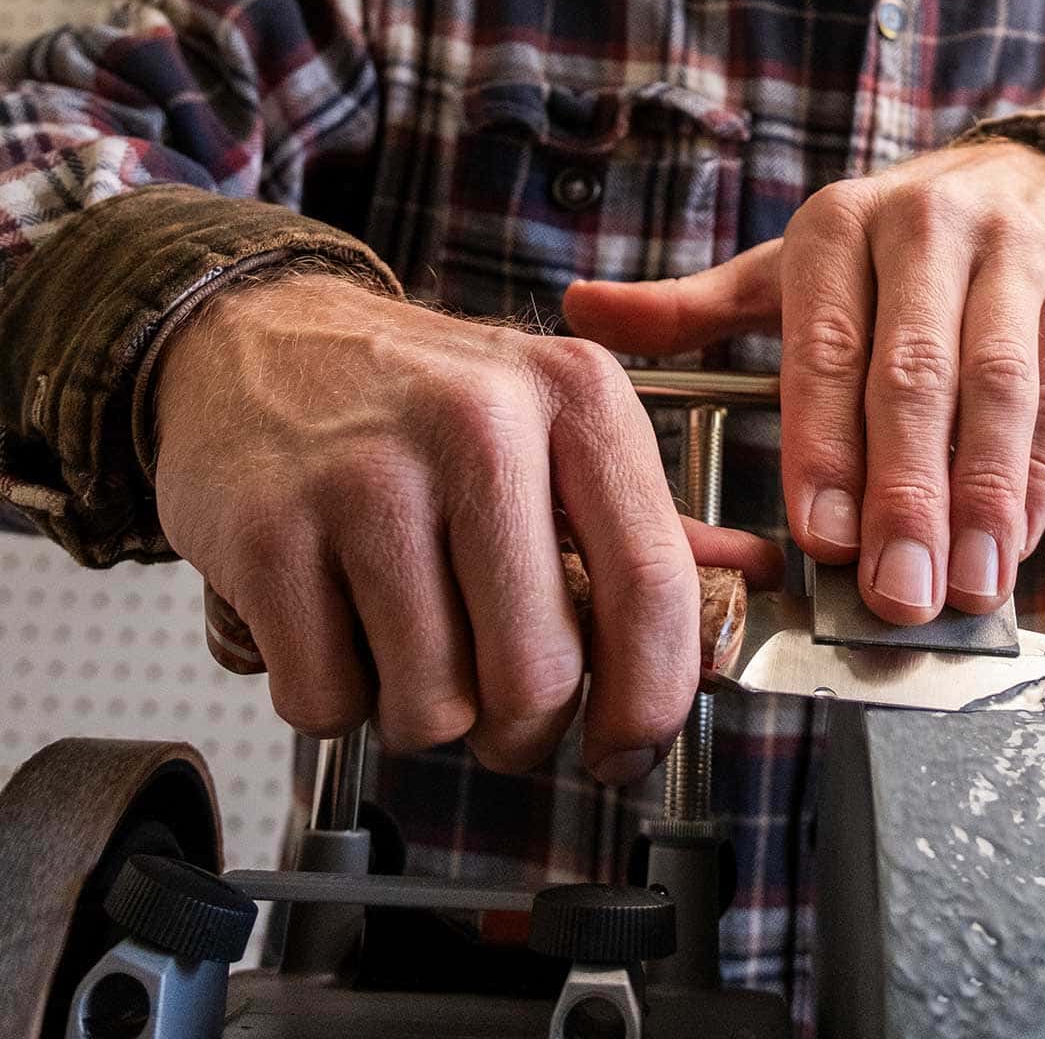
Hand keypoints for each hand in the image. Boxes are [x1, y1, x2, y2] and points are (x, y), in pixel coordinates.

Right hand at [153, 275, 782, 782]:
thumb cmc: (419, 394)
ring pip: (431, 705)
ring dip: (420, 711)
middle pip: (537, 673)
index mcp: (574, 393)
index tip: (628, 744)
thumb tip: (745, 586)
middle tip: (497, 706)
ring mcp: (366, 475)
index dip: (651, 699)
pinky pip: (327, 700)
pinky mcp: (268, 532)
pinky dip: (334, 696)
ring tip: (406, 635)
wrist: (263, 335)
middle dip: (521, 728)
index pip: (652, 585)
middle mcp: (479, 422)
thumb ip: (643, 514)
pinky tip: (336, 622)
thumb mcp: (548, 417)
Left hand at [565, 139, 1044, 624]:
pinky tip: (1015, 543)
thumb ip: (695, 306)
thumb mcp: (791, 264)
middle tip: (896, 592)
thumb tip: (580, 307)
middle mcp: (923, 226)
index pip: (826, 347)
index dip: (825, 446)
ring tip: (967, 585)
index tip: (822, 539)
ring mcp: (1011, 250)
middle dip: (905, 492)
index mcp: (835, 227)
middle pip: (914, 374)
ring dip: (981, 496)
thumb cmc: (889, 245)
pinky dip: (1037, 477)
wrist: (1030, 176)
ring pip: (996, 387)